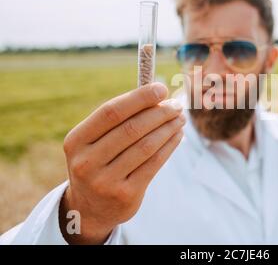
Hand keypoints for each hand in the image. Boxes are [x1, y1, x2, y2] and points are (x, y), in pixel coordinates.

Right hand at [59, 82, 184, 243]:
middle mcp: (86, 162)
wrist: (89, 208)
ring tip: (180, 119)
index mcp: (76, 140)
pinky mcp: (125, 195)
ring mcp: (105, 181)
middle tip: (177, 106)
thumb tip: (156, 93)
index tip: (161, 88)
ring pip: (146, 146)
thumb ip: (118, 119)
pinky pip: (154, 164)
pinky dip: (169, 146)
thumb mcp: (94, 141)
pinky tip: (177, 136)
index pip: (111, 112)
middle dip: (159, 113)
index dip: (139, 98)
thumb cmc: (98, 162)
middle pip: (131, 128)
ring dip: (168, 128)